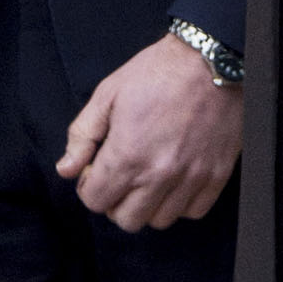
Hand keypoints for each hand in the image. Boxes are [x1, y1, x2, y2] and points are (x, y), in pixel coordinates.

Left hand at [58, 34, 242, 231]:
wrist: (210, 61)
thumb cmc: (158, 72)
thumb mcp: (108, 95)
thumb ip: (82, 136)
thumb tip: (66, 169)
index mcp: (127, 155)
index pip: (95, 201)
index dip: (89, 187)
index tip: (96, 171)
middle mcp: (158, 174)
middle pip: (126, 220)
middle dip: (115, 202)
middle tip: (121, 177)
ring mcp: (190, 178)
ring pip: (159, 221)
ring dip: (148, 205)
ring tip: (148, 179)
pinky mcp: (216, 176)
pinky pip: (193, 212)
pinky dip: (180, 204)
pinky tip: (174, 181)